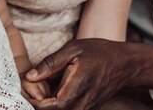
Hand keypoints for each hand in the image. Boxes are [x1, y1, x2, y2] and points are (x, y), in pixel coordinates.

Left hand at [25, 39, 152, 109]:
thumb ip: (51, 63)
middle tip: (30, 89)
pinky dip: (57, 103)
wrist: (126, 64)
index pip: (56, 105)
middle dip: (40, 104)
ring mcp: (88, 106)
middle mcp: (85, 100)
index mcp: (80, 84)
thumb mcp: (73, 49)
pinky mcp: (88, 107)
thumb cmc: (99, 52)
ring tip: (40, 90)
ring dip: (48, 105)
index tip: (26, 92)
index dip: (38, 103)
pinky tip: (52, 91)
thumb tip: (30, 76)